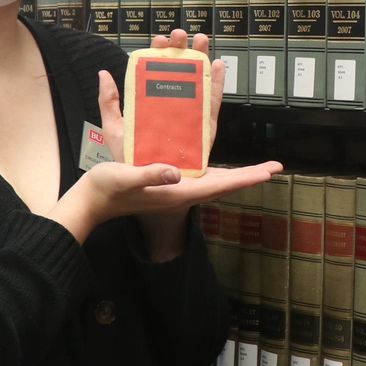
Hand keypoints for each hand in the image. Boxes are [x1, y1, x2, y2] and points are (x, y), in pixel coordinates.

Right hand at [50, 155, 282, 244]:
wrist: (90, 202)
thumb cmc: (106, 190)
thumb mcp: (126, 177)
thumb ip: (150, 174)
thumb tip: (176, 172)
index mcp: (176, 192)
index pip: (219, 185)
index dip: (245, 178)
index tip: (269, 172)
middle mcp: (181, 192)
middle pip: (224, 185)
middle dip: (249, 176)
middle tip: (275, 168)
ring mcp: (175, 190)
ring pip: (214, 182)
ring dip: (236, 175)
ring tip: (257, 168)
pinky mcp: (167, 184)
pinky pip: (200, 177)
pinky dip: (216, 170)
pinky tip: (218, 163)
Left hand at [97, 28, 225, 164]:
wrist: (140, 187)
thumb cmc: (127, 160)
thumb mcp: (114, 129)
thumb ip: (109, 102)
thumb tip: (103, 74)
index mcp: (152, 106)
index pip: (157, 75)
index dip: (159, 55)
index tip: (159, 39)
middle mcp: (172, 109)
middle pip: (180, 74)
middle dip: (181, 52)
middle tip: (180, 34)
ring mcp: (188, 118)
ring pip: (198, 84)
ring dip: (201, 60)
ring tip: (201, 41)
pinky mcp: (202, 132)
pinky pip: (212, 106)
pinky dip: (217, 85)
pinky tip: (217, 66)